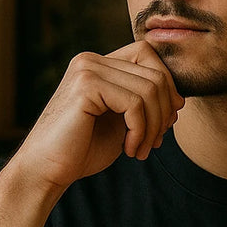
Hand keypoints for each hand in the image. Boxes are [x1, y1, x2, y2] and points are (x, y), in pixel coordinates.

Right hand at [14, 42, 182, 191]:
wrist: (46, 171)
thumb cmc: (82, 150)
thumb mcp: (121, 123)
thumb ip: (145, 105)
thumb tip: (180, 99)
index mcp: (98, 64)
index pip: (149, 55)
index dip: (166, 87)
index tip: (164, 123)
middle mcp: (91, 59)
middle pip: (155, 73)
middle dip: (164, 112)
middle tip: (155, 142)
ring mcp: (87, 69)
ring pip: (150, 89)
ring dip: (154, 127)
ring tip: (141, 150)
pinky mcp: (86, 86)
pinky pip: (135, 104)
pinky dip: (141, 131)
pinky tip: (130, 150)